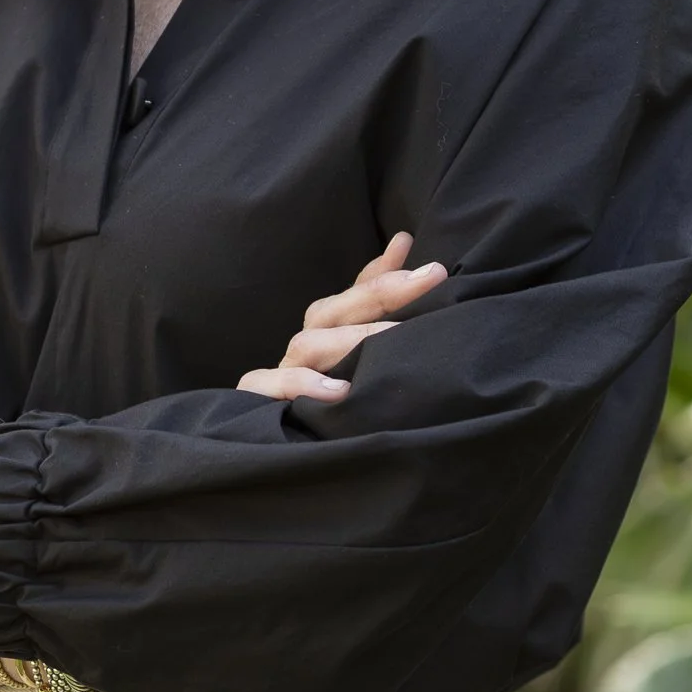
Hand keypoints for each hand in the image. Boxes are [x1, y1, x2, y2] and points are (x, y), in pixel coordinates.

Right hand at [237, 230, 445, 402]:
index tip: (432, 268)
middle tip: (429, 280)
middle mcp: (306, 346)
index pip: (359, 293)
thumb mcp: (367, 359)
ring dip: (351, 341)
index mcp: (329, 331)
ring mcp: (281, 371)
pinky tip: (339, 391)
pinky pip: (269, 383)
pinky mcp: (258, 398)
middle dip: (384, 293)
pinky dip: (302, 384)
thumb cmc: (333, 403)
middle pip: (335, 310)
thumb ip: (381, 305)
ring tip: (394, 338)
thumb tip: (403, 241)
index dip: (391, 274)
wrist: (287, 450)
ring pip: (308, 344)